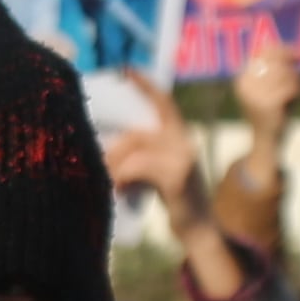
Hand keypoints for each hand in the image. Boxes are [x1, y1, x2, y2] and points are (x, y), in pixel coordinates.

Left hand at [97, 71, 198, 203]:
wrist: (200, 231)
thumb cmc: (176, 200)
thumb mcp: (162, 169)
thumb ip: (147, 152)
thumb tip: (109, 145)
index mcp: (180, 135)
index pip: (162, 101)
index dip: (145, 84)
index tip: (125, 69)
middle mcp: (184, 141)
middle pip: (137, 133)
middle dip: (113, 151)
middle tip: (98, 168)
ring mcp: (183, 157)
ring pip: (136, 149)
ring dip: (115, 167)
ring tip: (108, 184)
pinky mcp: (178, 176)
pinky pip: (140, 167)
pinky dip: (123, 178)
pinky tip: (119, 191)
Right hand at [229, 27, 299, 143]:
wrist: (267, 142)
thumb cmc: (273, 113)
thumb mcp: (272, 88)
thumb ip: (280, 69)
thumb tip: (298, 50)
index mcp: (243, 79)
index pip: (263, 53)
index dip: (283, 50)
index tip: (299, 52)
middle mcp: (245, 85)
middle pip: (276, 62)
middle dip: (292, 68)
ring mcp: (255, 95)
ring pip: (286, 75)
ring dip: (297, 82)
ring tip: (298, 93)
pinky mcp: (268, 105)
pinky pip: (291, 88)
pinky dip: (299, 92)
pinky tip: (297, 100)